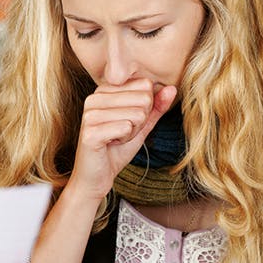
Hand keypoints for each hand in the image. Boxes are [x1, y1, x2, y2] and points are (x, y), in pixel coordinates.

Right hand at [67, 78, 176, 201]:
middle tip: (122, 133)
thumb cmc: (116, 150)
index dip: (145, 109)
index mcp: (104, 90)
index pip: (145, 86)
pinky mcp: (91, 131)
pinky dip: (125, 140)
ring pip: (137, 114)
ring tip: (116, 139)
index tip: (127, 122)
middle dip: (140, 122)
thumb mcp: (141, 126)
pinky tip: (111, 144)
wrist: (95, 177)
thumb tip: (172, 88)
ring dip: (132, 132)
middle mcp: (94, 97)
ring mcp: (90, 113)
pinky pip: (126, 127)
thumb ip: (156, 107)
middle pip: (143, 99)